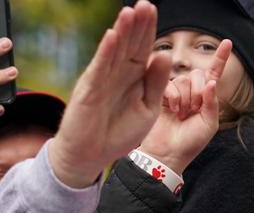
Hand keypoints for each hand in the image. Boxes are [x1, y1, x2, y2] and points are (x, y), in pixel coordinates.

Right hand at [49, 0, 171, 187]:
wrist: (90, 156)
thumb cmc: (118, 135)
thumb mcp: (148, 109)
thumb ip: (156, 83)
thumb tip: (164, 54)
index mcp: (134, 78)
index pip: (144, 48)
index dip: (148, 30)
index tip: (153, 10)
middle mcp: (117, 74)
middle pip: (130, 44)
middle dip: (137, 24)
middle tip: (145, 4)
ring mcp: (102, 80)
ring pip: (114, 51)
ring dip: (122, 31)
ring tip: (130, 11)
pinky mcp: (89, 90)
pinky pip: (99, 67)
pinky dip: (106, 52)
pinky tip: (113, 36)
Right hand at [138, 40, 228, 174]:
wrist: (167, 154)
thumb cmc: (190, 143)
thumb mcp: (209, 123)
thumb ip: (212, 102)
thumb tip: (210, 81)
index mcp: (205, 97)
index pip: (214, 73)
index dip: (220, 58)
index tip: (227, 42)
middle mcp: (189, 92)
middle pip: (198, 74)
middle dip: (199, 92)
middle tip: (193, 111)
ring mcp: (174, 93)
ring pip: (184, 80)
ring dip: (186, 99)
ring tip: (181, 114)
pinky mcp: (159, 96)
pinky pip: (170, 85)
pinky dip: (174, 97)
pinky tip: (172, 110)